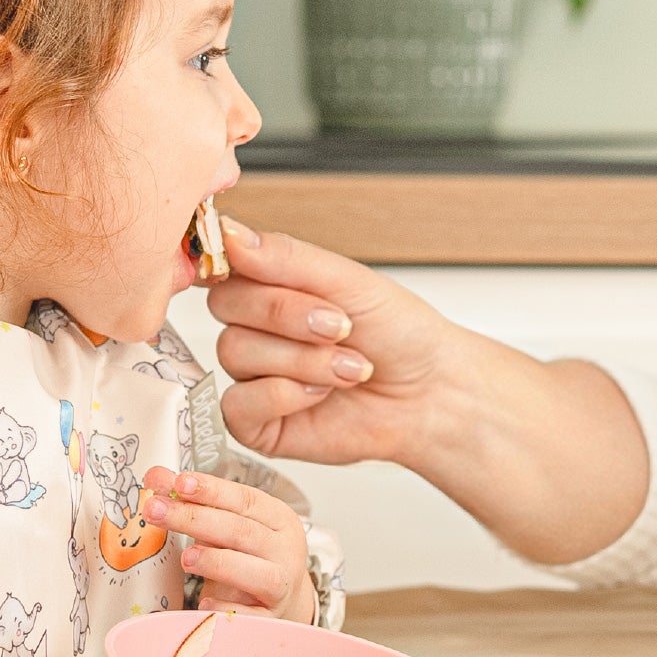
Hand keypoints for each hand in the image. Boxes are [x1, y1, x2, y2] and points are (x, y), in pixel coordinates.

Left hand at [142, 463, 315, 623]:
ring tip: (185, 558)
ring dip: (216, 562)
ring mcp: (282, 585)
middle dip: (194, 519)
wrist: (280, 599)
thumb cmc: (248, 556)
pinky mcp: (270, 618)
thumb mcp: (226, 524)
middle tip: (155, 511)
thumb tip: (155, 477)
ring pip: (254, 572)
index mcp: (278, 519)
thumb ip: (194, 501)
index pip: (244, 499)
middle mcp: (285, 549)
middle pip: (241, 531)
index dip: (211, 490)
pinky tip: (204, 604)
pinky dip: (227, 610)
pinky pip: (249, 615)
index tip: (179, 482)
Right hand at [203, 217, 461, 468]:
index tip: (286, 277)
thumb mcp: (347, 280)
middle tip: (342, 327)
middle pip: (226, 305)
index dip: (248, 268)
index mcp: (270, 286)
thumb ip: (285, 257)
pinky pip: (237, 403)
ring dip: (302, 360)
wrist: (430, 394)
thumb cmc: (398, 334)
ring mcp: (252, 376)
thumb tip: (230, 233)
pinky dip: (285, 396)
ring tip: (350, 368)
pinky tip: (322, 395)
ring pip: (234, 352)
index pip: (226, 263)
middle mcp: (254, 328)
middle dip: (288, 315)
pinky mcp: (254, 423)